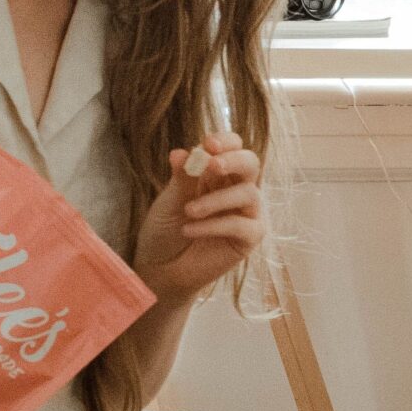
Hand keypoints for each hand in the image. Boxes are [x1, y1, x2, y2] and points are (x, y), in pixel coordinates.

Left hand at [134, 126, 265, 303]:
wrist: (160, 268)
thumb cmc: (165, 231)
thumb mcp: (169, 200)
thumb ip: (181, 178)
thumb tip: (182, 152)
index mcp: (217, 174)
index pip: (233, 147)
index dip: (225, 142)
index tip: (207, 144)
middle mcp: (235, 189)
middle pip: (251, 163)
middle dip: (234, 160)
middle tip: (212, 164)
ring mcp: (245, 214)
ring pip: (249, 193)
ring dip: (217, 199)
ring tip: (189, 211)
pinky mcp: (248, 238)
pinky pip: (242, 225)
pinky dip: (215, 225)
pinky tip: (190, 230)